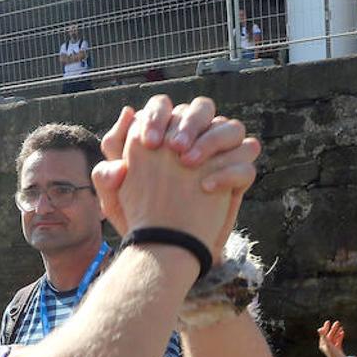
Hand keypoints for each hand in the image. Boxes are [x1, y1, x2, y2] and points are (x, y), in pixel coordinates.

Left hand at [93, 96, 256, 254]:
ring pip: (232, 127)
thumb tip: (128, 114)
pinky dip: (229, 170)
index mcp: (164, 134)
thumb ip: (110, 159)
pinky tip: (206, 188)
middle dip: (189, 122)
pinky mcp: (237, 178)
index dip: (158, 116)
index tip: (148, 143)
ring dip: (212, 139)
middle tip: (174, 149)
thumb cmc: (138, 220)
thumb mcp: (114, 197)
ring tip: (189, 164)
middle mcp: (194, 139)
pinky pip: (246, 162)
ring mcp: (219, 156)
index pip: (164, 105)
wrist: (164, 250)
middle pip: (203, 108)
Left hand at [315, 320, 347, 356]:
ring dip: (337, 332)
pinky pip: (338, 341)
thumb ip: (323, 336)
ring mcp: (332, 348)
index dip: (325, 328)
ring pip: (334, 338)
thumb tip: (319, 329)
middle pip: (329, 335)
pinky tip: (342, 332)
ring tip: (341, 327)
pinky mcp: (337, 349)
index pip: (323, 334)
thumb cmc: (333, 353)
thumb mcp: (328, 343)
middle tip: (337, 322)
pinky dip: (340, 337)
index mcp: (323, 345)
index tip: (328, 322)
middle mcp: (326, 346)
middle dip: (333, 329)